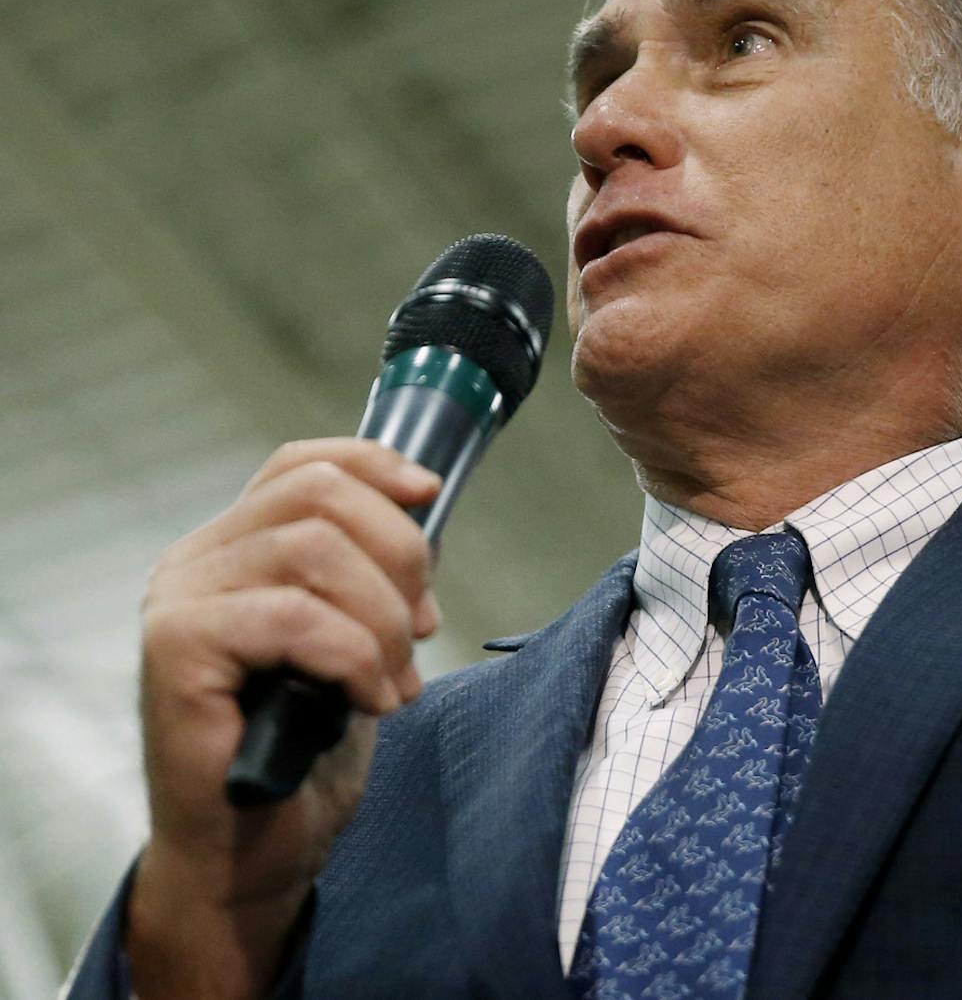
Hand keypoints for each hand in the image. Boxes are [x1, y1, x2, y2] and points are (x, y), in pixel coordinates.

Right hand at [128, 440, 440, 999]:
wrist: (253, 851)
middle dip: (399, 553)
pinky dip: (354, 656)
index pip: (301, 464)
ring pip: (315, 550)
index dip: (373, 464)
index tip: (430, 494)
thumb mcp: (354, 638)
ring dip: (382, 618)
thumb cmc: (301, 749)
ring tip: (395, 680)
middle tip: (420, 628)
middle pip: (319, 496)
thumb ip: (370, 574)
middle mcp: (194, 562)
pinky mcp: (176, 650)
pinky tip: (368, 700)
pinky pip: (295, 616)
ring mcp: (178, 603)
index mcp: (233, 549)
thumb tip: (422, 516)